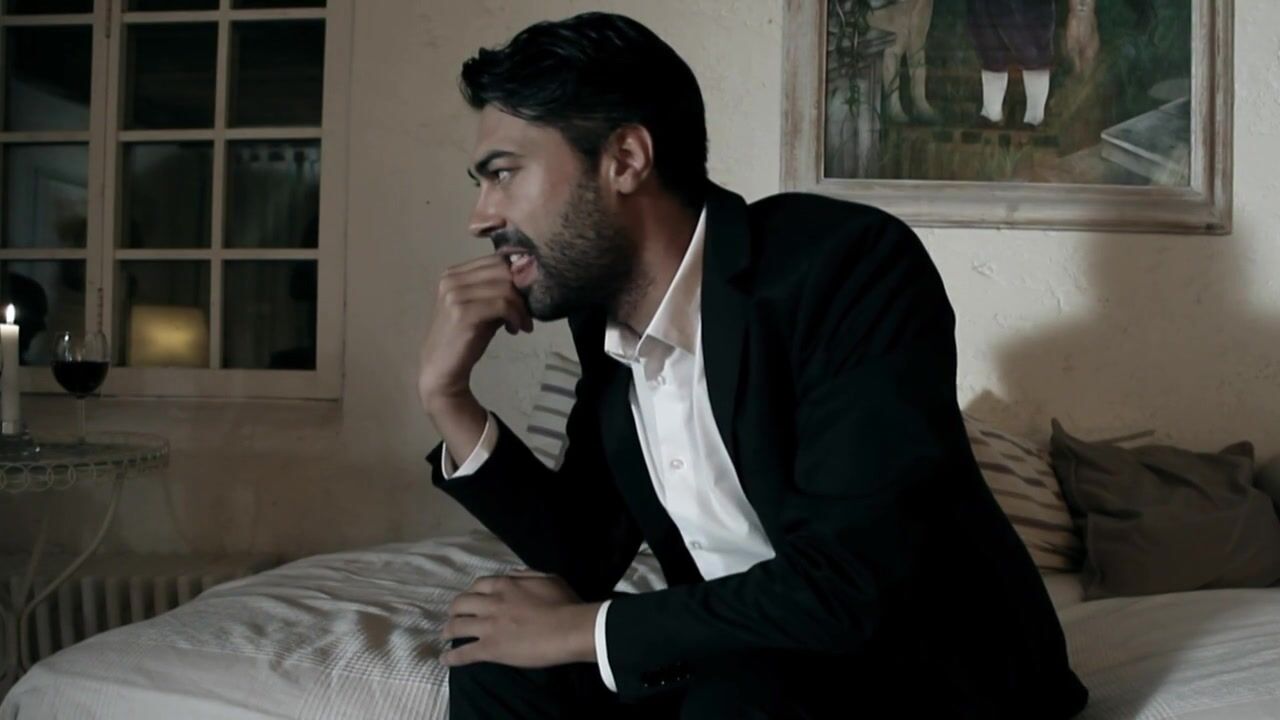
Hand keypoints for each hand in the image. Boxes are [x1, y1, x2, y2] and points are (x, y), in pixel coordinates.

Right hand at [419, 254, 533, 410]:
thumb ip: (499, 291)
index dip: (518, 275)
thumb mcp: (483, 308)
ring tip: (522, 324)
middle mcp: (452, 279)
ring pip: (506, 287)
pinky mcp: (462, 312)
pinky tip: (515, 330)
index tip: (527, 296)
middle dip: (522, 291)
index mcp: (454, 274)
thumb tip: (529, 278)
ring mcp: (455, 295)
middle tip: (527, 312)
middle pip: (503, 270)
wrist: (442, 368)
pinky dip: (516, 317)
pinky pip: (502, 305)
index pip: (496, 259)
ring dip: (521, 308)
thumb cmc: (465, 338)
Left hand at [440, 570, 600, 668]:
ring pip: (457, 626)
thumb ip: (527, 574)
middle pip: (461, 603)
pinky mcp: (490, 649)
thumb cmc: (564, 603)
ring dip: (448, 630)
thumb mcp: (548, 578)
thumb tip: (514, 574)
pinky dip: (451, 657)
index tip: (471, 599)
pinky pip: (464, 653)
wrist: (568, 630)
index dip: (471, 593)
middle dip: (455, 609)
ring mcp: (488, 626)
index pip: (478, 585)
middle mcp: (491, 603)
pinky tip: (444, 660)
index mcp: (505, 585)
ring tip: (445, 635)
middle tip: (455, 616)